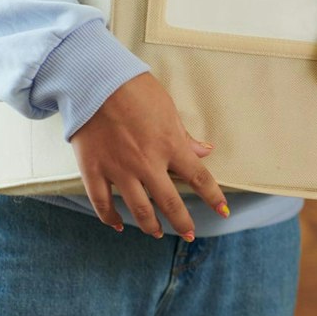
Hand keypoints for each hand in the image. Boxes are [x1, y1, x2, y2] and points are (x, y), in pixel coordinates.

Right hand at [70, 73, 228, 238]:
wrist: (95, 81)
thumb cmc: (135, 90)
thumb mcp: (168, 110)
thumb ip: (184, 136)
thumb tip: (205, 151)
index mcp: (170, 145)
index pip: (199, 178)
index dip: (213, 197)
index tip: (223, 211)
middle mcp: (147, 163)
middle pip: (170, 203)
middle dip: (183, 223)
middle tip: (190, 234)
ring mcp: (119, 170)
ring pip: (139, 210)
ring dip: (151, 226)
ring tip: (158, 233)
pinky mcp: (94, 171)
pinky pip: (103, 203)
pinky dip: (111, 218)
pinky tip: (119, 225)